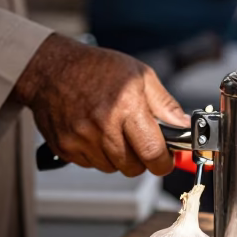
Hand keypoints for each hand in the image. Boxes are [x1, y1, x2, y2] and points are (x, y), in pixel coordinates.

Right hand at [14, 35, 186, 175]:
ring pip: (112, 168)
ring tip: (113, 131)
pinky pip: (91, 164)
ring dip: (118, 157)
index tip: (165, 160)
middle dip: (142, 159)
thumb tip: (184, 126)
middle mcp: (103, 125)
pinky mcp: (65, 147)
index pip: (152, 152)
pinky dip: (97, 155)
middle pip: (133, 167)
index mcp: (126, 106)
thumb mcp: (140, 75)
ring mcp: (81, 138)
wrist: (52, 68)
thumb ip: (165, 104)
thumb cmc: (96, 68)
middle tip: (138, 141)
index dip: (163, 162)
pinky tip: (95, 133)